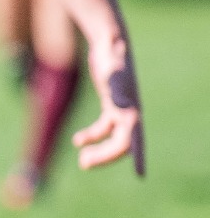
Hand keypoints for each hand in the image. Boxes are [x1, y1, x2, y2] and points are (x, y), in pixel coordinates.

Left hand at [73, 40, 145, 176]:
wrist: (109, 41)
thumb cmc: (111, 57)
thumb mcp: (113, 76)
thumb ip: (117, 93)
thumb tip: (121, 109)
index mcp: (132, 110)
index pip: (136, 139)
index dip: (138, 158)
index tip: (140, 176)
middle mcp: (130, 111)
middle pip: (121, 143)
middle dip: (106, 156)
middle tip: (84, 163)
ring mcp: (121, 108)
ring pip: (113, 137)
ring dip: (100, 150)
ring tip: (82, 159)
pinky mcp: (111, 103)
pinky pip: (104, 127)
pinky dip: (93, 135)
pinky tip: (78, 140)